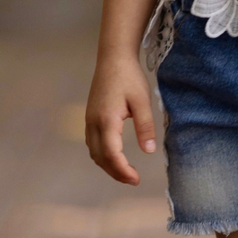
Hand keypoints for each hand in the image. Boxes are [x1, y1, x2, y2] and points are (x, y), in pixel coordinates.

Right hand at [85, 54, 155, 184]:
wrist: (113, 58)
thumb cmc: (129, 77)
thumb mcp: (142, 101)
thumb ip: (145, 126)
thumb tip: (148, 151)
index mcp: (106, 120)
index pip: (111, 154)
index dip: (123, 170)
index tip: (136, 179)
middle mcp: (93, 123)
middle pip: (100, 157)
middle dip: (115, 172)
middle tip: (133, 180)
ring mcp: (89, 120)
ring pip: (93, 152)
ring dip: (108, 165)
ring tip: (126, 172)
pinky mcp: (90, 117)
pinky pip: (92, 143)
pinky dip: (102, 155)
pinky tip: (115, 156)